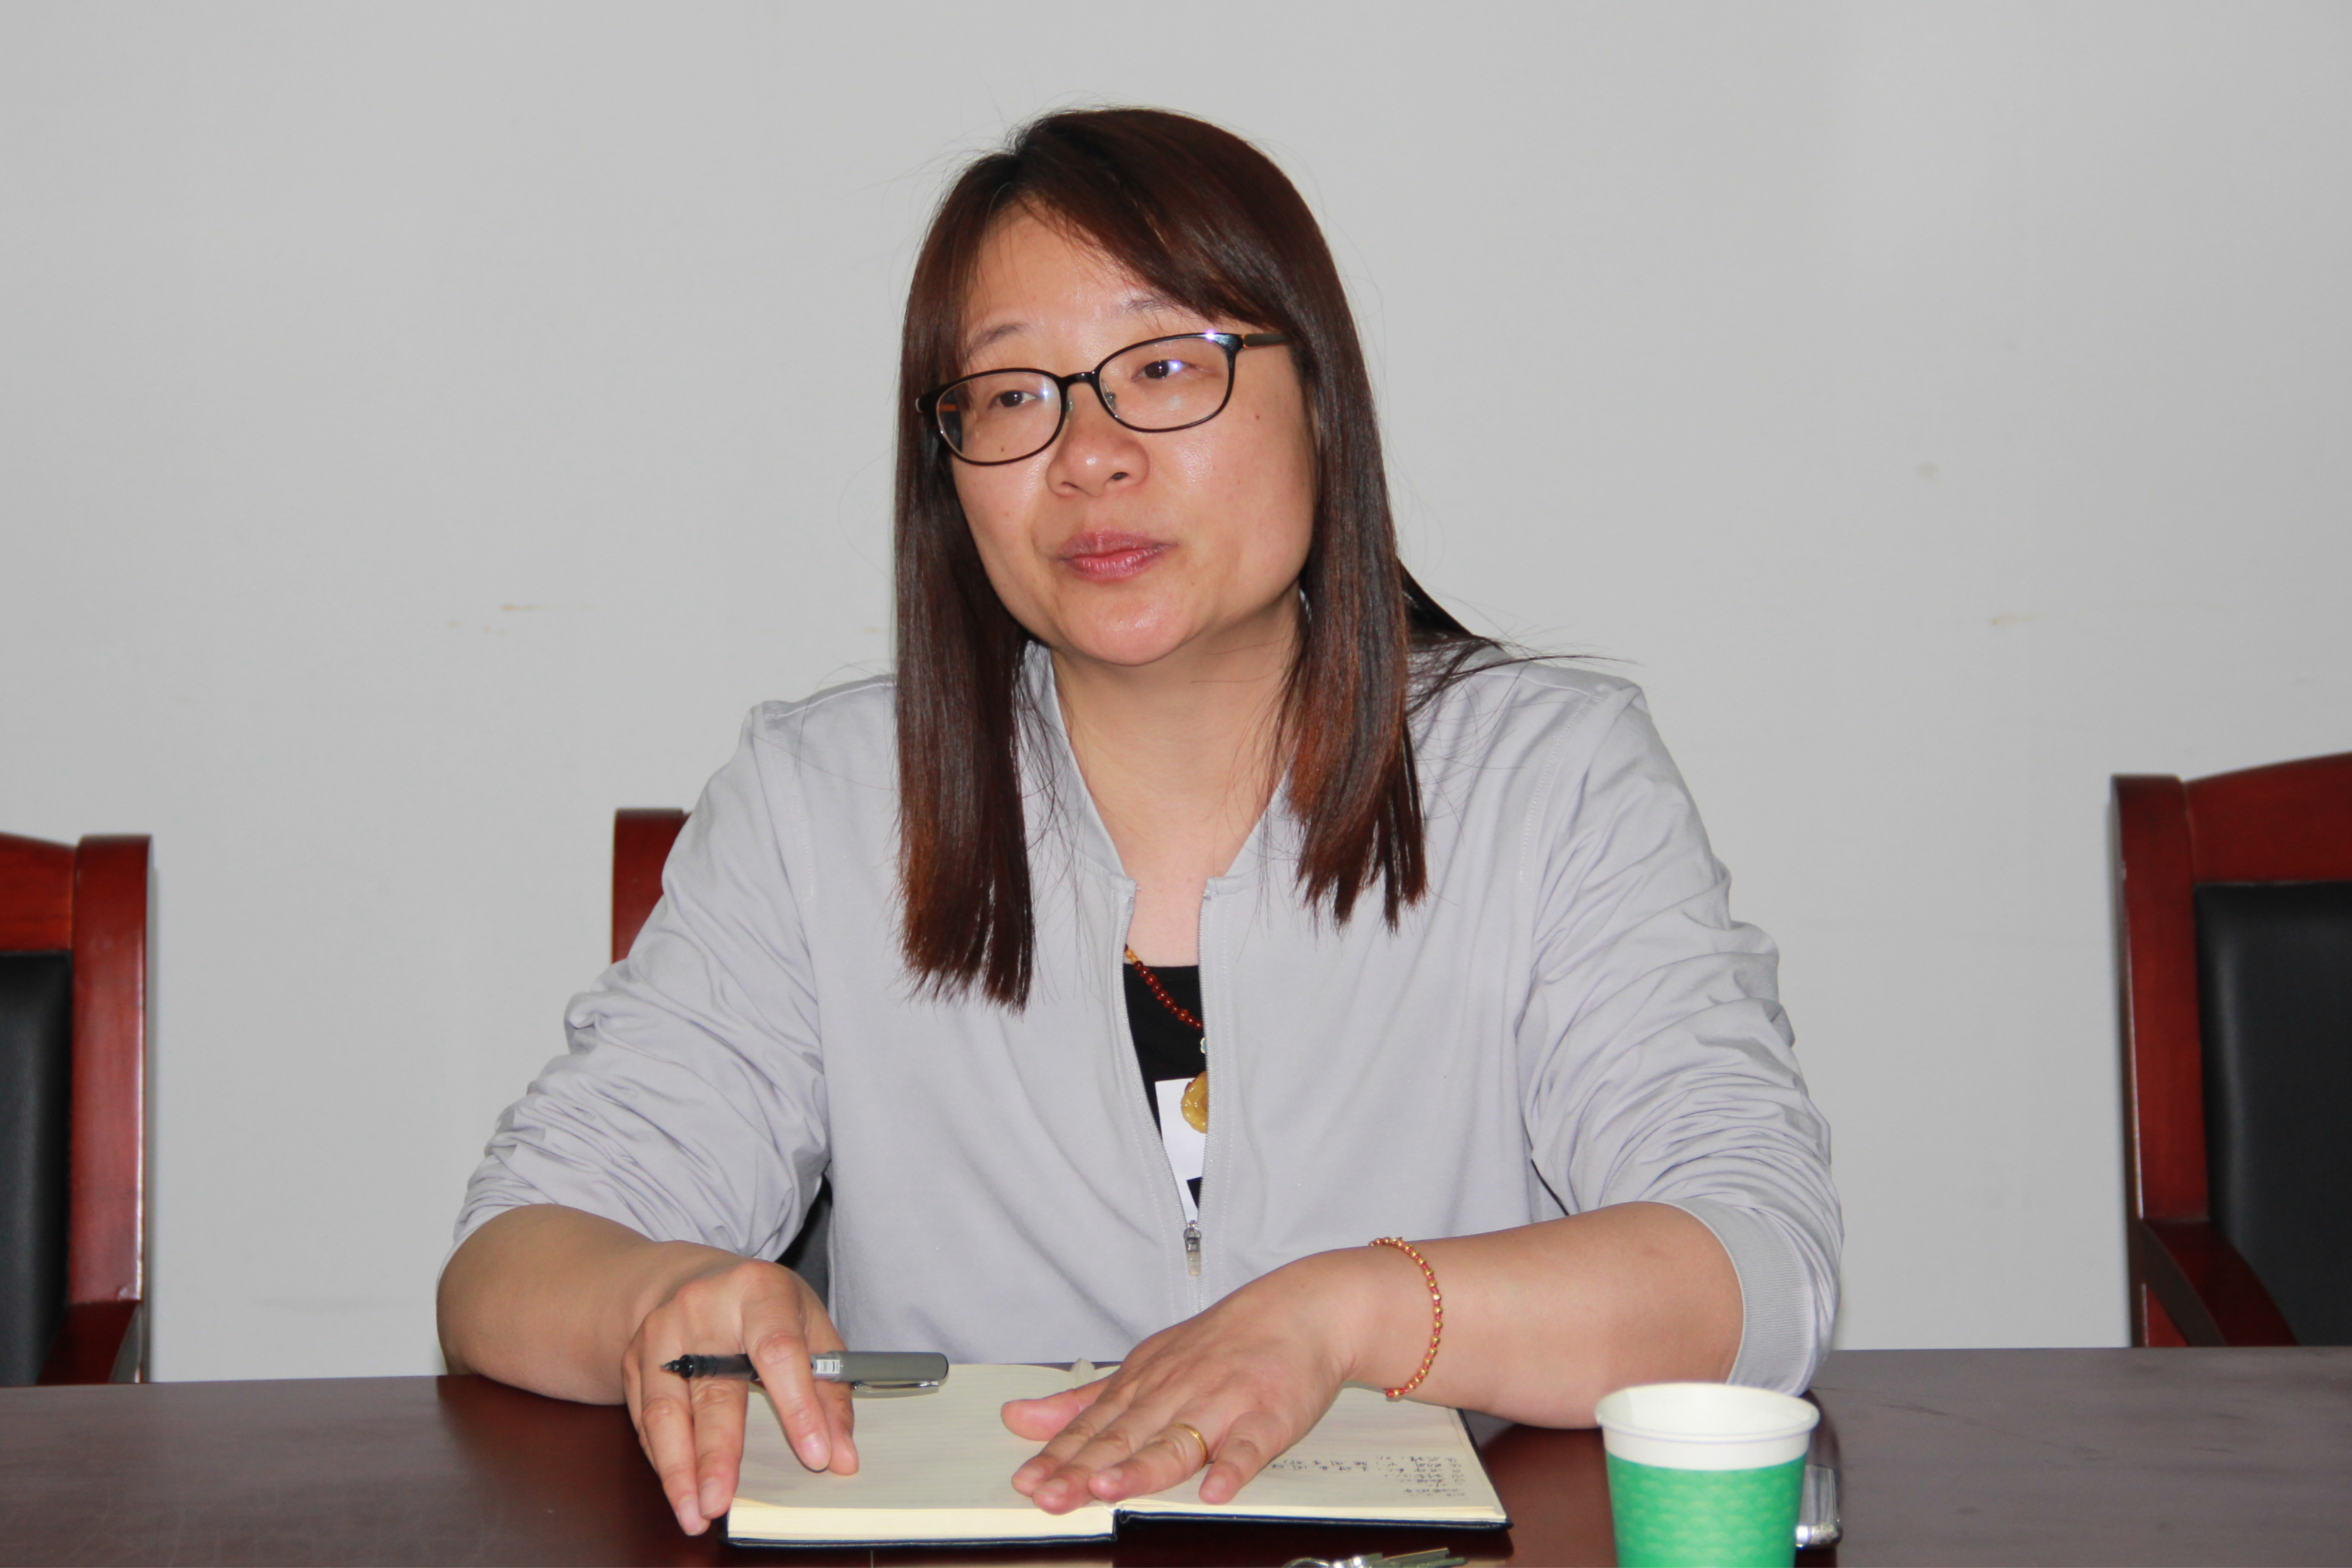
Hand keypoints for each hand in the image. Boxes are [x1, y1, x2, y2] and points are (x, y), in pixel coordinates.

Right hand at [619, 1258, 855, 1534]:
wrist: (698, 1282)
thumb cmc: (765, 1309)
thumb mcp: (812, 1330)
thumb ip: (830, 1390)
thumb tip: (843, 1455)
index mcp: (758, 1291)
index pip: (779, 1351)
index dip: (798, 1407)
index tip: (814, 1455)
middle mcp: (702, 1307)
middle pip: (713, 1388)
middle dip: (717, 1453)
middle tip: (721, 1501)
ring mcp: (660, 1333)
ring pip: (665, 1410)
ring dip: (678, 1469)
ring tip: (694, 1511)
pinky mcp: (633, 1360)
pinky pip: (645, 1420)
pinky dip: (664, 1459)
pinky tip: (680, 1486)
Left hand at [1002, 1248, 1388, 1512]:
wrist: (1301, 1312)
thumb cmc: (1223, 1345)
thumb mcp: (1146, 1365)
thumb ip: (1084, 1401)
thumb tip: (1021, 1418)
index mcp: (1145, 1383)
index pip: (1094, 1427)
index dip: (1059, 1456)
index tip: (1028, 1480)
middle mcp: (1178, 1392)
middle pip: (1126, 1437)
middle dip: (1085, 1468)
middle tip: (1051, 1495)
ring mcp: (1224, 1403)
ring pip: (1179, 1439)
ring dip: (1144, 1465)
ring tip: (1110, 1489)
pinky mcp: (1270, 1414)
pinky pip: (1251, 1444)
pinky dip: (1234, 1464)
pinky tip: (1216, 1488)